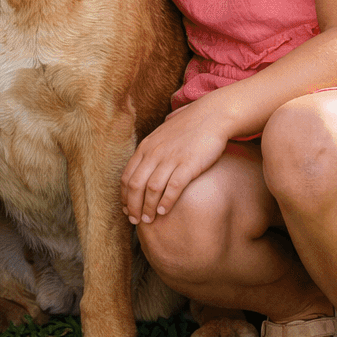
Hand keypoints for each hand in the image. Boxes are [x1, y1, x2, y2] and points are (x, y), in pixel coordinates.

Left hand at [121, 100, 230, 224]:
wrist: (211, 115)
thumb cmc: (188, 127)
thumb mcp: (162, 135)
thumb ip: (151, 150)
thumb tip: (144, 161)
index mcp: (146, 147)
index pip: (127, 176)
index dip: (125, 196)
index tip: (127, 210)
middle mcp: (154, 153)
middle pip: (135, 185)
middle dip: (133, 206)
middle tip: (136, 221)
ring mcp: (171, 158)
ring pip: (151, 189)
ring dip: (148, 208)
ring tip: (149, 221)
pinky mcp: (188, 164)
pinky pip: (172, 187)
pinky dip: (166, 202)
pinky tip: (164, 212)